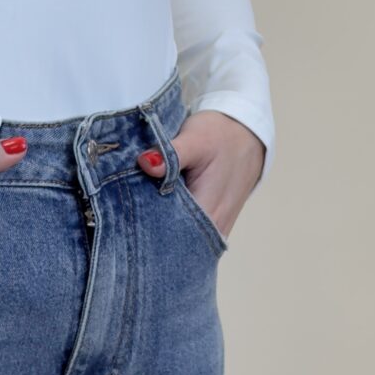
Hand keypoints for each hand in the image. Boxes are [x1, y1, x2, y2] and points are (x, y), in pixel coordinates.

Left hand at [135, 111, 264, 244]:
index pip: (170, 236)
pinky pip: (189, 231)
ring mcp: (216, 228)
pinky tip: (158, 207)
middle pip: (174, 241)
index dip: (145, 228)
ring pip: (182, 237)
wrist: (248, 133)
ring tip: (139, 208)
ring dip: (162, 225)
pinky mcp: (215, 222)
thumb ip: (171, 154)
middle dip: (149, 229)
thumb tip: (145, 163)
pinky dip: (173, 221)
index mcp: (209, 212)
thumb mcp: (195, 139)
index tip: (126, 214)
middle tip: (127, 210)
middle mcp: (214, 228)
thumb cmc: (221, 136)